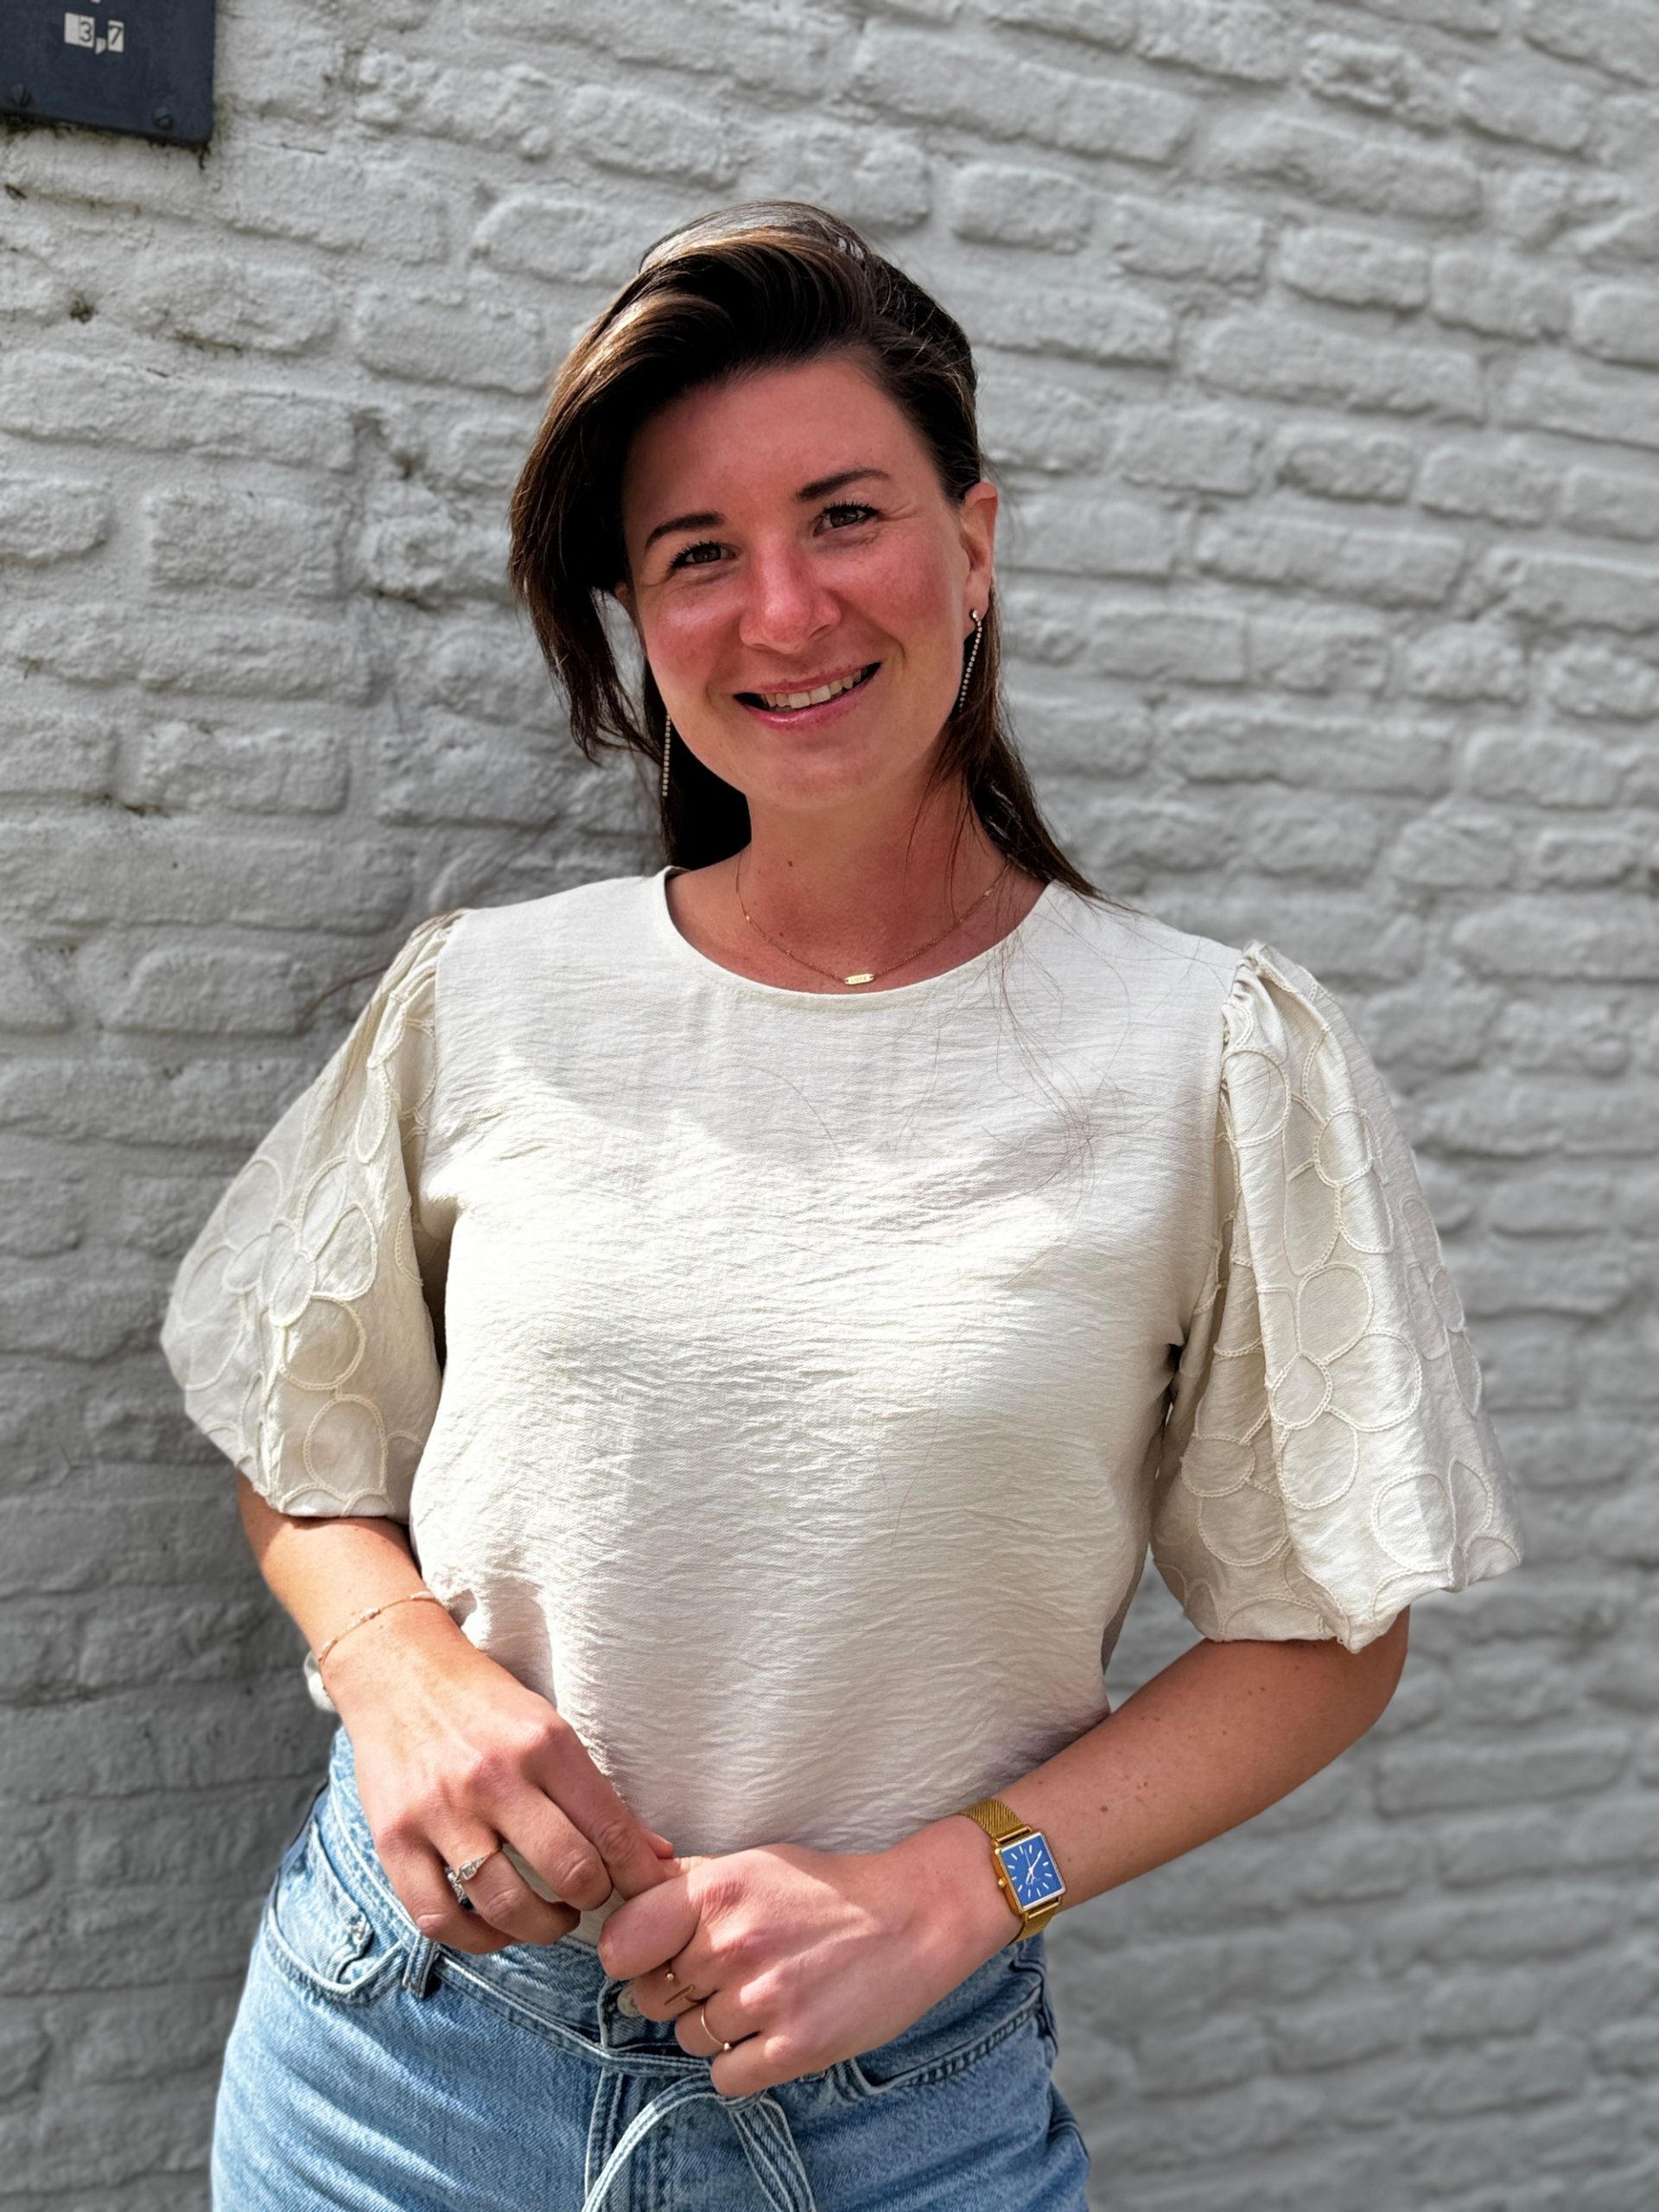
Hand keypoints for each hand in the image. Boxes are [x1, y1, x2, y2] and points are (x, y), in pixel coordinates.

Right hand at [322, 1599, 678, 1955]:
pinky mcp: (393, 1840)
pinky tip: (496, 1927)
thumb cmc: (486, 1705)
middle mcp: (494, 1778)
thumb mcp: (550, 1730)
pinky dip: (475, 1939)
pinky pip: (438, 1918)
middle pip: (567, 1871)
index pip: (609, 1828)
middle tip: (590, 1896)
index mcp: (544, 1744)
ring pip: (505, 1906)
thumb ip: (599, 1796)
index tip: (647, 1896)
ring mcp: (440, 1812)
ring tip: (550, 1917)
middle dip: (592, 1899)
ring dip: (540, 1927)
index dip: (637, 1875)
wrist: (399, 1672)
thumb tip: (656, 1857)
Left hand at [597, 1823, 1016, 2097]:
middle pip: (654, 1996)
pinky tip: (775, 2030)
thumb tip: (629, 1886)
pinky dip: (742, 2063)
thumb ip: (689, 1882)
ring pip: (689, 2038)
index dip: (631, 1955)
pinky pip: (725, 2077)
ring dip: (717, 2027)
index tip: (651, 1957)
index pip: (622, 1943)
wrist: (916, 1917)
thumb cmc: (829, 1890)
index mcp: (717, 1892)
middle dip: (681, 1990)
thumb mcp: (756, 1864)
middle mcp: (734, 1944)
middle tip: (729, 1972)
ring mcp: (765, 1999)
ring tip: (765, 1994)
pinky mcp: (795, 2048)